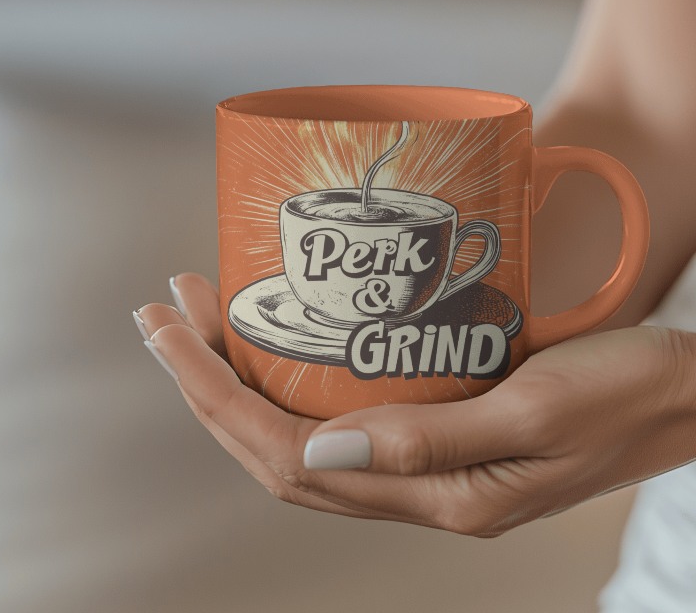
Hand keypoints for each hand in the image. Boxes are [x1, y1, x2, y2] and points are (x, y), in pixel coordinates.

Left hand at [135, 273, 695, 536]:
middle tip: (164, 313)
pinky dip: (296, 378)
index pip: (288, 458)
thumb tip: (318, 450)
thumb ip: (431, 440)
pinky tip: (282, 340)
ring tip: (199, 317)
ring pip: (303, 431)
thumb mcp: (537, 412)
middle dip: (207, 384)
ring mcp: (428, 460)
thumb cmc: (626, 394)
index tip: (174, 333)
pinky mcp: (445, 426)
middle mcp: (418, 487)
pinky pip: (344, 414)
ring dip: (242, 379)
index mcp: (435, 494)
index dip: (218, 399)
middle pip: (278, 447)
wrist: (687, 392)